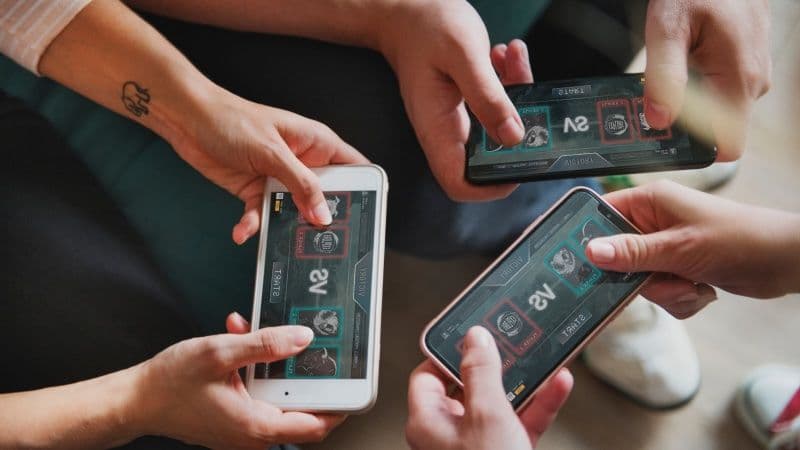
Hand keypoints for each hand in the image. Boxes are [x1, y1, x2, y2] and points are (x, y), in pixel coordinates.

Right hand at [129, 313, 344, 448]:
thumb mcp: (220, 353)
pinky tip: (245, 343)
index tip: (353, 383)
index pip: (316, 425)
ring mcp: (244, 429)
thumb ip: (264, 345)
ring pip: (280, 399)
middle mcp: (253, 434)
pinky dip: (258, 372)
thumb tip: (303, 338)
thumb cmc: (170, 383)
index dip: (340, 405)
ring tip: (270, 339)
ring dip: (279, 368)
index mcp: (256, 426)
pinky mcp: (235, 419)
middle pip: (302, 411)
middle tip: (318, 350)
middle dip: (308, 377)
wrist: (135, 399)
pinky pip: (260, 396)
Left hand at [170, 88, 368, 243]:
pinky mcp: (256, 191)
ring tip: (280, 239)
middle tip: (322, 235)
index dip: (365, 188)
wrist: (186, 120)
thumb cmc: (231, 119)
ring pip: (294, 211)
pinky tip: (243, 230)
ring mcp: (279, 178)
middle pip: (325, 196)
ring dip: (285, 225)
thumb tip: (322, 213)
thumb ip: (300, 184)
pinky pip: (263, 215)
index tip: (367, 214)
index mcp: (315, 143)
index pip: (353, 166)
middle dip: (322, 217)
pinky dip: (254, 225)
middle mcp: (302, 162)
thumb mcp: (273, 153)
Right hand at [378, 0, 532, 200]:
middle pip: (488, 157)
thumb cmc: (424, 28)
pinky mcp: (467, 102)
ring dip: (515, 98)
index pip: (459, 183)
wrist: (406, 11)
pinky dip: (508, 83)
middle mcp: (445, 129)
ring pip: (497, 128)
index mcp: (437, 128)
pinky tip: (505, 57)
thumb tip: (512, 136)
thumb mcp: (463, 56)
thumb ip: (488, 97)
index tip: (518, 167)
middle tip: (527, 102)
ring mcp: (457, 117)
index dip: (490, 186)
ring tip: (513, 63)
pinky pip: (496, 105)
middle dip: (516, 132)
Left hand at [406, 327, 571, 449]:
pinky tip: (556, 384)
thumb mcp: (486, 414)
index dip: (448, 351)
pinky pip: (521, 420)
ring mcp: (478, 443)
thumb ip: (480, 372)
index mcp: (428, 421)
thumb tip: (474, 338)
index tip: (470, 333)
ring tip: (540, 358)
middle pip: (469, 384)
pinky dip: (539, 403)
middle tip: (511, 343)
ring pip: (499, 401)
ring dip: (523, 381)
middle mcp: (449, 432)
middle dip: (496, 364)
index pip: (428, 374)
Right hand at [585, 181, 799, 317]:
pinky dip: (679, 298)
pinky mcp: (679, 269)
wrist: (784, 262)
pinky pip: (660, 292)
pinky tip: (702, 289)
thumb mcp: (679, 247)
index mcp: (650, 202)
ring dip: (666, 290)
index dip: (588, 236)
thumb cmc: (738, 239)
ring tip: (693, 283)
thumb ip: (632, 252)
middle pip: (618, 257)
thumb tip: (590, 251)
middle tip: (663, 278)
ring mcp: (666, 248)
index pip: (602, 214)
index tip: (579, 261)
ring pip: (640, 280)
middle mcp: (654, 223)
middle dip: (641, 277)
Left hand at [643, 0, 770, 160]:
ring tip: (667, 70)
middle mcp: (752, 82)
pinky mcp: (744, 65)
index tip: (666, 137)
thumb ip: (663, 78)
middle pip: (715, 129)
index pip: (728, 146)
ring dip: (687, 99)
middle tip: (652, 98)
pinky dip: (696, 83)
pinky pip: (719, 88)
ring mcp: (751, 74)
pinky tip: (681, 61)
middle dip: (682, 121)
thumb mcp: (667, 30)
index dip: (695, 149)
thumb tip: (659, 120)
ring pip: (715, 109)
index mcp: (738, 79)